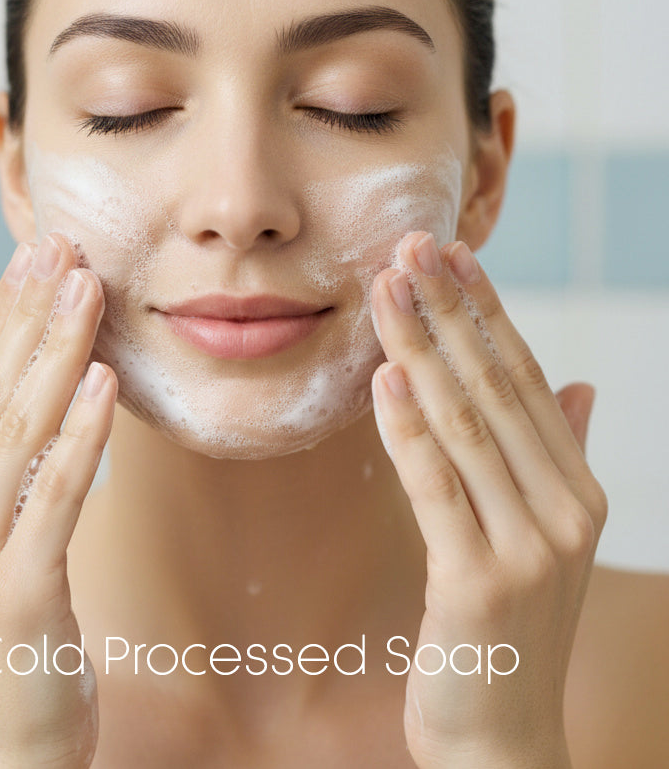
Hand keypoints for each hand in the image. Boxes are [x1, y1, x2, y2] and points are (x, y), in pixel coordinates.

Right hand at [0, 233, 116, 767]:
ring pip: (19, 432)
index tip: (36, 257)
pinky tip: (104, 381)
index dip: (3, 318)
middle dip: (30, 316)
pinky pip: (55, 494)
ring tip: (88, 290)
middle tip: (63, 248)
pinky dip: (82, 433)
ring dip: (57, 353)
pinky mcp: (14, 593)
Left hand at [370, 232, 606, 768]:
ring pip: (463, 425)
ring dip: (421, 350)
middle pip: (494, 387)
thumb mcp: (548, 538)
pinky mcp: (477, 583)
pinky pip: (436, 489)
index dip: (487, 311)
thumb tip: (581, 385)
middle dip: (449, 311)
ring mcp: (527, 547)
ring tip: (387, 289)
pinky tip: (384, 378)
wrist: (504, 742)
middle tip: (410, 246)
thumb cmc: (511, 629)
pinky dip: (409, 430)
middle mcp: (563, 510)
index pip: (526, 378)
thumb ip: (565, 456)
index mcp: (577, 490)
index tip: (452, 253)